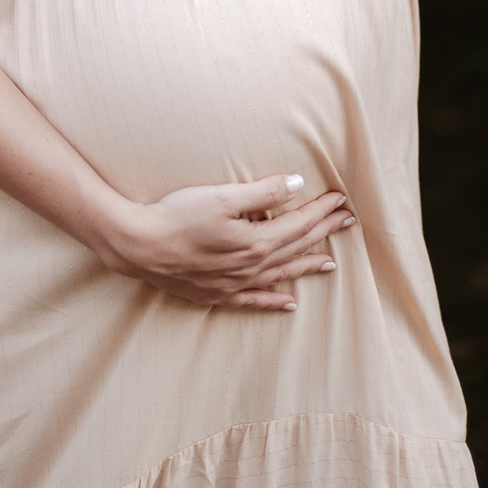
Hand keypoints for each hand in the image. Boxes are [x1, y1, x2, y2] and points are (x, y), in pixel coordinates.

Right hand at [100, 174, 355, 308]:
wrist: (139, 246)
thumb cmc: (178, 215)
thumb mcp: (221, 196)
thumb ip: (262, 192)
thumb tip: (296, 185)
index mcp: (256, 241)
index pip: (298, 223)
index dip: (321, 210)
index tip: (341, 199)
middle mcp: (251, 266)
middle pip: (296, 247)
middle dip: (324, 232)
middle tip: (348, 222)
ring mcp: (235, 283)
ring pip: (281, 274)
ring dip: (307, 265)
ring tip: (331, 263)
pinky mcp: (217, 294)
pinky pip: (255, 299)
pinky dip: (275, 300)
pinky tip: (290, 302)